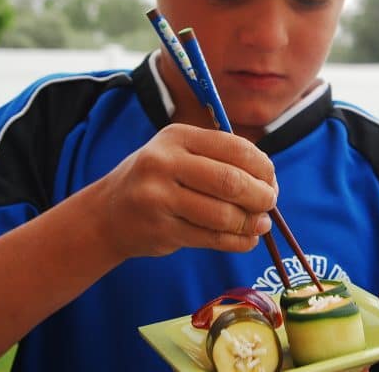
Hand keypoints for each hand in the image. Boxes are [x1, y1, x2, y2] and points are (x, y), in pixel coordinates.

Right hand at [96, 123, 276, 258]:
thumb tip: (269, 182)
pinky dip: (238, 241)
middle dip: (261, 196)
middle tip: (269, 204)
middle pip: (230, 181)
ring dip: (250, 222)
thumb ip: (220, 160)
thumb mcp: (180, 153)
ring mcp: (159, 198)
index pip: (235, 148)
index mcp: (178, 137)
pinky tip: (247, 239)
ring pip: (222, 214)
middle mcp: (165, 163)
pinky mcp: (161, 230)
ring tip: (260, 224)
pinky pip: (212, 238)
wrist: (108, 213)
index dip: (263, 167)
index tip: (270, 180)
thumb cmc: (157, 180)